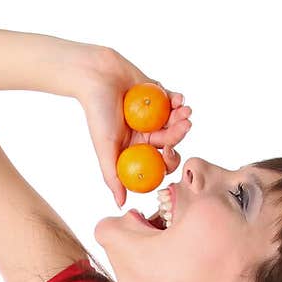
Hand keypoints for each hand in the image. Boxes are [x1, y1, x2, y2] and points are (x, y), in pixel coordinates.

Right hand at [79, 47, 192, 207]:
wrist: (96, 76)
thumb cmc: (97, 113)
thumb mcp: (104, 148)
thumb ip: (113, 177)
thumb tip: (121, 205)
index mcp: (136, 150)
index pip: (158, 162)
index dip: (168, 160)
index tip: (169, 152)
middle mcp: (146, 134)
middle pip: (171, 140)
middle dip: (179, 134)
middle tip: (185, 125)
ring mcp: (154, 115)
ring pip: (176, 121)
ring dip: (182, 117)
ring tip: (184, 110)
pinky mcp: (158, 95)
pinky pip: (174, 101)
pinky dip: (178, 101)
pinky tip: (178, 99)